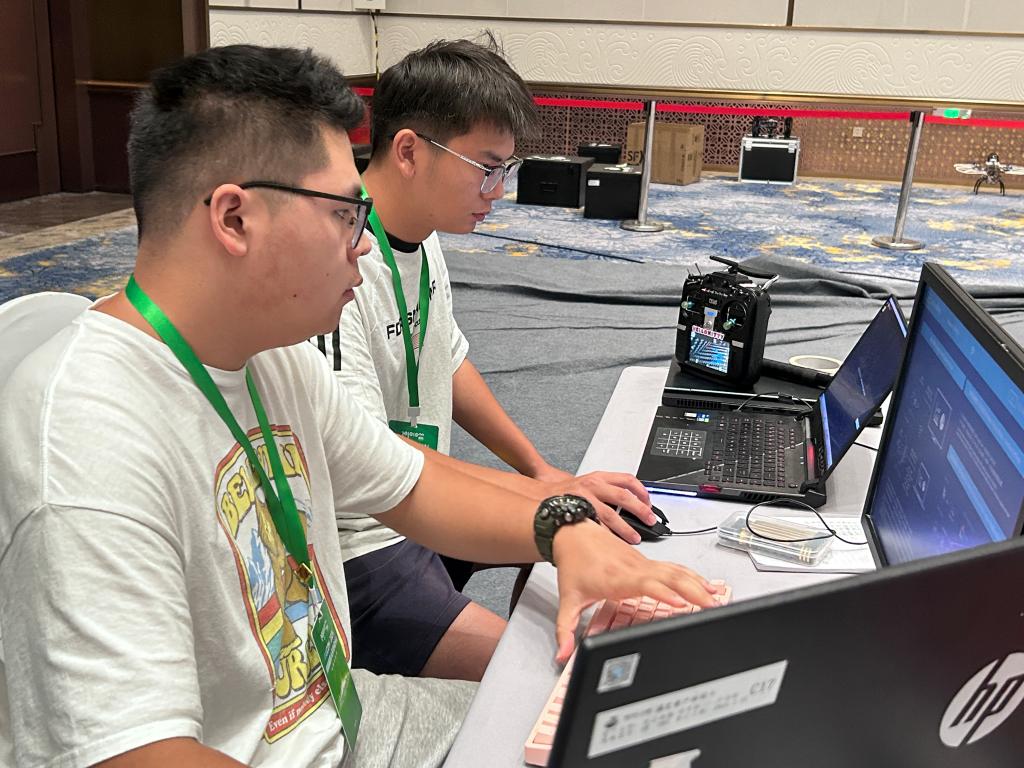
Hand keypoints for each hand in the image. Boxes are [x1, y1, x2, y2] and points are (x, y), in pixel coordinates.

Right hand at [535, 466, 655, 544]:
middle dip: (640, 510)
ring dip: (625, 528)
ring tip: (635, 537)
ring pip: (612, 514)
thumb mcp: (586, 484)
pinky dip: (607, 535)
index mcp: (598, 477)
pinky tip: (613, 543)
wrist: (539, 497)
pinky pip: (596, 526)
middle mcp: (593, 486)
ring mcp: (584, 499)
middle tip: (650, 521)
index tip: (649, 502)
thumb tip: (628, 503)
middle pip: (625, 497)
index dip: (642, 491)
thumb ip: (604, 491)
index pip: (627, 479)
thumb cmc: (562, 494)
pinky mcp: (576, 513)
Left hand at [550, 520, 717, 663]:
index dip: (664, 594)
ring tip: (716, 597)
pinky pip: (673, 567)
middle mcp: (634, 569)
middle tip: (712, 605)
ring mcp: (642, 563)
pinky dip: (691, 576)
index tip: (680, 604)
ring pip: (675, 571)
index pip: (646, 585)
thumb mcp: (567, 600)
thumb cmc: (573, 564)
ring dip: (697, 583)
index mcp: (617, 579)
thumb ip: (565, 630)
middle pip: (670, 577)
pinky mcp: (646, 561)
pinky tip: (704, 584)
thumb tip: (562, 655)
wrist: (572, 533)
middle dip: (692, 591)